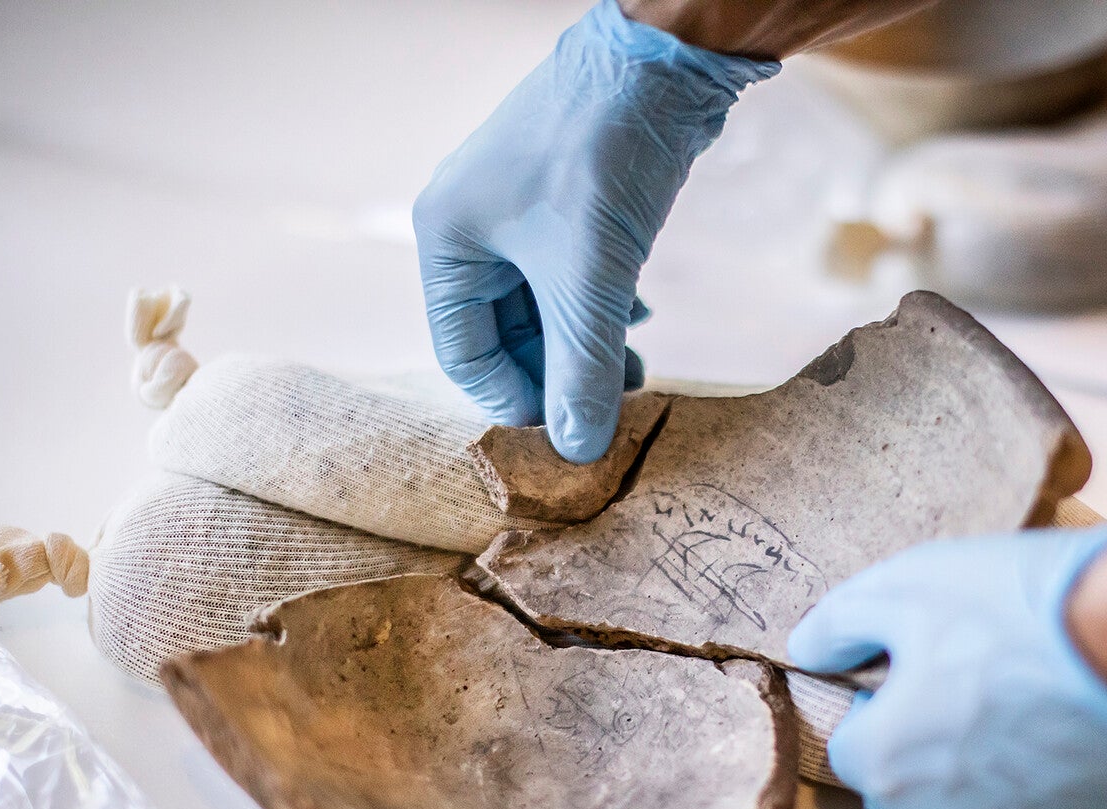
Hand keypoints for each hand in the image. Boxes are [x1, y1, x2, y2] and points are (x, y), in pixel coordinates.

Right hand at [413, 0, 776, 462]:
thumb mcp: (592, 278)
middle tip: (618, 397)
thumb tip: (578, 449)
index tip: (574, 427)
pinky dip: (600, 305)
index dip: (518, 400)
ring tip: (638, 361)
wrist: (658, 61)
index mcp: (447, 241)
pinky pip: (568, 276)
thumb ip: (584, 369)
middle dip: (561, 371)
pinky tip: (637, 312)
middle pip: (505, 336)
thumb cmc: (604, 156)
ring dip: (587, 343)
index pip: (463, 356)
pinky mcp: (561, 203)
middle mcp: (470, 228)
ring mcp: (516, 213)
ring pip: (542, 308)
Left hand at [787, 526, 1106, 808]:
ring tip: (1034, 767)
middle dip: (931, 769)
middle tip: (996, 714)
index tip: (947, 677)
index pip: (860, 746)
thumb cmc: (1026, 608)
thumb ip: (843, 622)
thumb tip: (806, 650)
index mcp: (881, 757)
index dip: (900, 708)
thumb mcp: (910, 582)